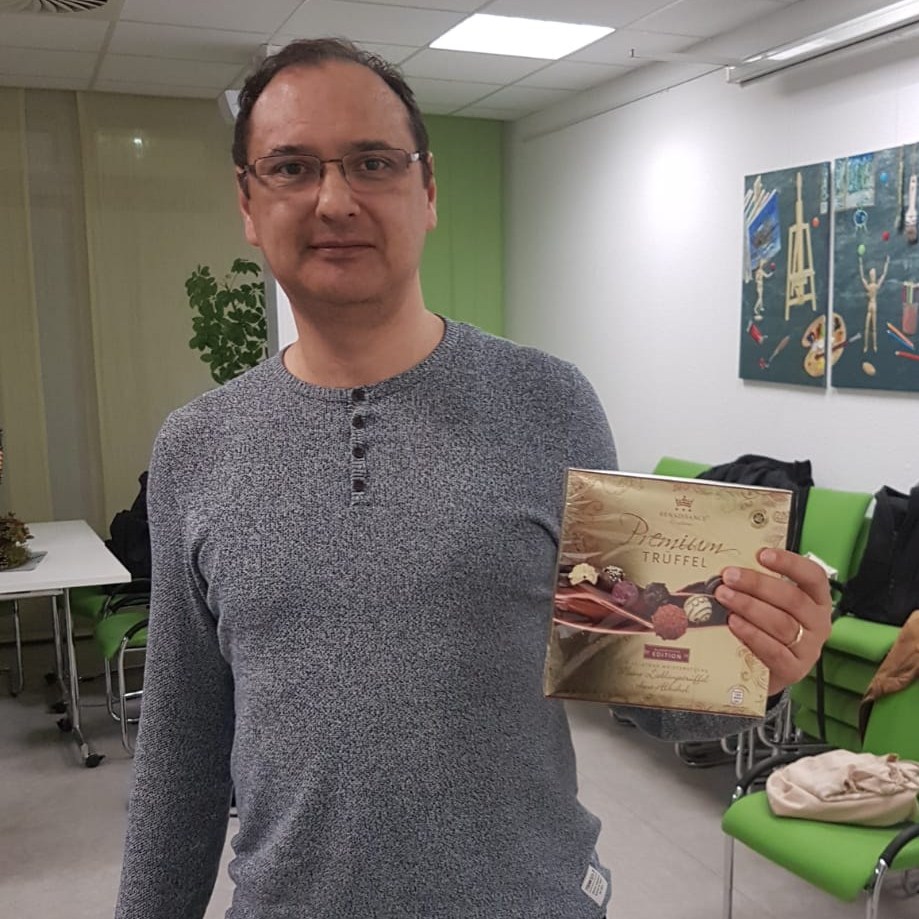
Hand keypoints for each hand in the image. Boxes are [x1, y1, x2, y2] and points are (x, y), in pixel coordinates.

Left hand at [714, 548, 831, 696]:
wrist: (768, 672)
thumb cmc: (769, 630)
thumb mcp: (770, 605)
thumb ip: (760, 587)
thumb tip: (733, 568)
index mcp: (817, 600)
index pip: (813, 576)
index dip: (789, 563)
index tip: (762, 554)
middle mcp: (818, 623)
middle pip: (792, 599)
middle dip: (757, 584)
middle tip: (729, 576)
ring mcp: (809, 648)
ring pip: (782, 623)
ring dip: (749, 607)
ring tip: (725, 597)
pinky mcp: (794, 670)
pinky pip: (774, 651)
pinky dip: (752, 635)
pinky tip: (734, 623)